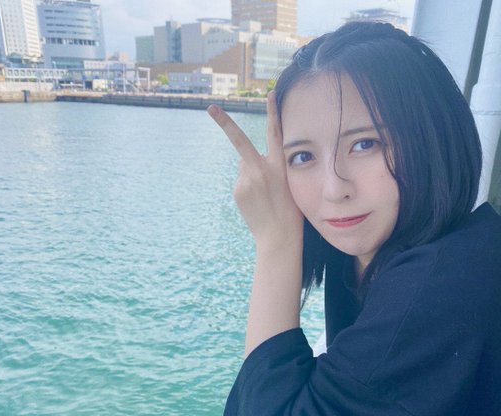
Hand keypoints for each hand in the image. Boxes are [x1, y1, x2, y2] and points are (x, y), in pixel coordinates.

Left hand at [207, 92, 303, 252]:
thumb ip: (269, 166)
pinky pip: (241, 181)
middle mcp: (261, 169)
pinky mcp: (237, 189)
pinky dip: (247, 188)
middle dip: (224, 122)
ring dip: (251, 175)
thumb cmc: (290, 211)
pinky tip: (256, 202)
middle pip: (241, 141)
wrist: (279, 237)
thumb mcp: (289, 184)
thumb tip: (244, 159)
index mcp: (280, 166)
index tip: (269, 94)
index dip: (273, 112)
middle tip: (210, 107)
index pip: (276, 133)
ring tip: (264, 195)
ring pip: (244, 167)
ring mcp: (246, 179)